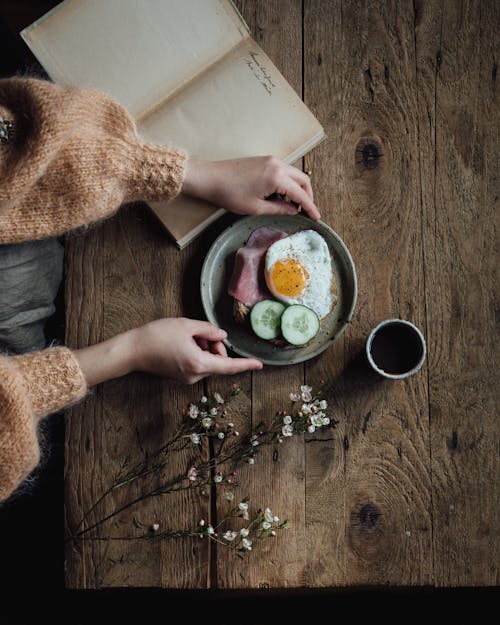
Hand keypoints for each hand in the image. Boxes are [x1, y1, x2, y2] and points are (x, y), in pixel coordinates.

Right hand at [130, 318, 261, 383]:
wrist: (132, 350)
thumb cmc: (156, 336)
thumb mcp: (185, 326)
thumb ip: (208, 330)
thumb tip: (222, 337)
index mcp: (199, 363)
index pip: (229, 366)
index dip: (246, 364)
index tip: (260, 365)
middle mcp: (195, 375)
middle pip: (218, 360)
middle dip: (215, 344)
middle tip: (199, 331)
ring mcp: (187, 377)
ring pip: (207, 361)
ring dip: (204, 347)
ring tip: (186, 336)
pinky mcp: (181, 376)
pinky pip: (197, 363)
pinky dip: (196, 352)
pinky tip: (181, 343)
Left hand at [182, 155, 319, 219]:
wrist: (210, 178)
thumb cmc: (230, 194)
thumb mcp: (256, 208)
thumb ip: (279, 208)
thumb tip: (293, 210)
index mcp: (277, 177)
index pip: (301, 194)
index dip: (310, 207)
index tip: (316, 217)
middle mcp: (277, 165)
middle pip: (302, 179)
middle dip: (307, 195)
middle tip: (306, 211)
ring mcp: (271, 160)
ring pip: (294, 174)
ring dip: (297, 188)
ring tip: (292, 205)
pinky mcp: (264, 159)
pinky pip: (284, 170)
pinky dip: (288, 182)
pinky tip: (281, 195)